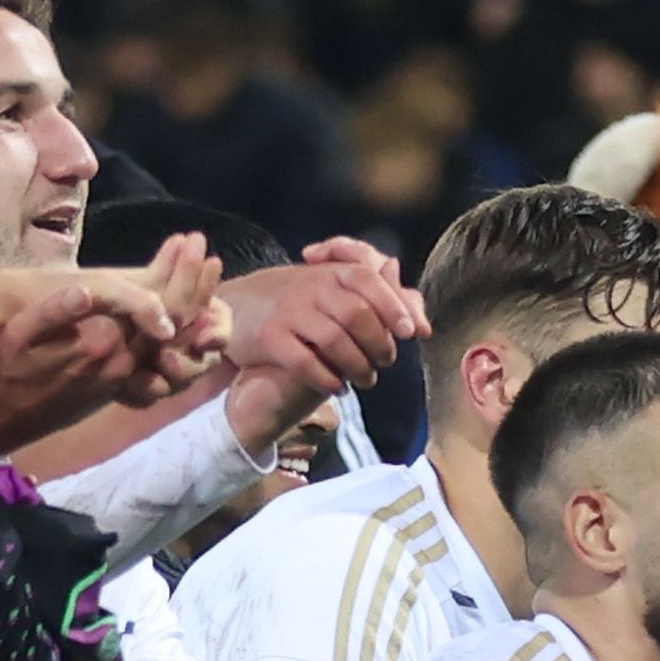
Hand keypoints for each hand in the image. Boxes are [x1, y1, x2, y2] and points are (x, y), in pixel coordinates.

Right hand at [0, 260, 217, 449]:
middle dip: (198, 286)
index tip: (192, 242)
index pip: (161, 309)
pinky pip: (161, 356)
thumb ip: (52, 312)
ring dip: (194, 308)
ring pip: (175, 342)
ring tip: (205, 274)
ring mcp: (126, 378)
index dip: (182, 274)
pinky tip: (183, 311)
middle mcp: (123, 364)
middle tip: (210, 255)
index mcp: (103, 345)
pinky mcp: (121, 385)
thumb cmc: (6, 372)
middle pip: (178, 324)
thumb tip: (85, 292)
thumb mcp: (17, 337)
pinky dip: (179, 332)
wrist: (1, 418)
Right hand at [219, 242, 422, 398]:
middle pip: (357, 314)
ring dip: (357, 365)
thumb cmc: (297, 301)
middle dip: (378, 343)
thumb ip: (380, 300)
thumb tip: (423, 324)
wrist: (236, 307)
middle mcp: (311, 287)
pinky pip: (306, 362)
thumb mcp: (334, 287)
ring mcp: (289, 312)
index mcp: (331, 272)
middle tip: (386, 362)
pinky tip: (337, 388)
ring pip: (335, 340)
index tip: (412, 333)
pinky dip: (327, 379)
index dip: (395, 307)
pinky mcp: (270, 339)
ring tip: (366, 379)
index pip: (371, 282)